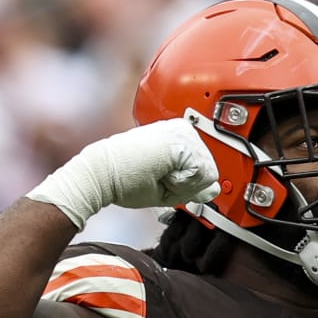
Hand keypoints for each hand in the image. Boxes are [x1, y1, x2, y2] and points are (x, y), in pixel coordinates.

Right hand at [27, 118, 220, 228]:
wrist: (102, 174)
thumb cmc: (124, 179)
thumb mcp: (168, 186)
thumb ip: (193, 186)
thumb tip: (215, 188)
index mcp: (179, 134)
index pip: (206, 168)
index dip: (187, 184)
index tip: (161, 177)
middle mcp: (183, 128)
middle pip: (210, 171)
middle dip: (187, 185)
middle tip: (157, 177)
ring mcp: (183, 132)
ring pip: (207, 173)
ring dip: (183, 184)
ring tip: (157, 174)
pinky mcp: (181, 140)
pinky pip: (200, 174)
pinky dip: (181, 183)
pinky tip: (160, 173)